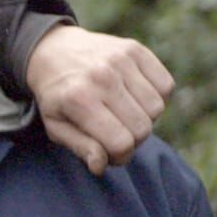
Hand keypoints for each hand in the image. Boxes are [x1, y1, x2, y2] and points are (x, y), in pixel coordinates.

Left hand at [27, 25, 174, 174]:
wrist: (51, 50)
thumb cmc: (56, 95)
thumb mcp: (55, 125)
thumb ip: (80, 147)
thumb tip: (100, 166)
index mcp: (78, 100)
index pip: (121, 143)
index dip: (119, 156)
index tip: (109, 151)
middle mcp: (101, 77)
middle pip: (143, 128)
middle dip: (133, 139)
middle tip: (115, 131)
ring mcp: (120, 60)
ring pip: (157, 108)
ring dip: (145, 117)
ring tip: (123, 111)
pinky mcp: (135, 49)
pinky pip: (166, 85)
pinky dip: (156, 95)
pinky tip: (134, 94)